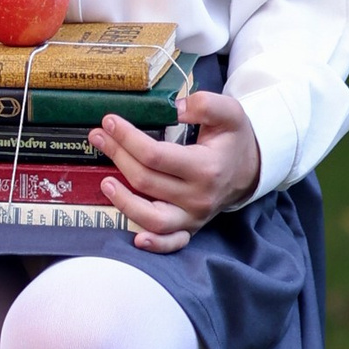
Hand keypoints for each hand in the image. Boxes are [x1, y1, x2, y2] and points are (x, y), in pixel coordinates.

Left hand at [93, 90, 261, 251]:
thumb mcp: (229, 113)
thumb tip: (175, 109)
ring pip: (152, 218)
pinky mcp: (190, 227)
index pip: (155, 155)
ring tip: (104, 181)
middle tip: (98, 136)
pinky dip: (154, 244)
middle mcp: (198, 196)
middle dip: (117, 156)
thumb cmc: (233, 139)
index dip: (128, 138)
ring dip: (124, 201)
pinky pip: (171, 242)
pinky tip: (137, 238)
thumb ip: (205, 104)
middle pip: (146, 181)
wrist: (250, 169)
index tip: (110, 121)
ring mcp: (193, 216)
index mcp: (206, 167)